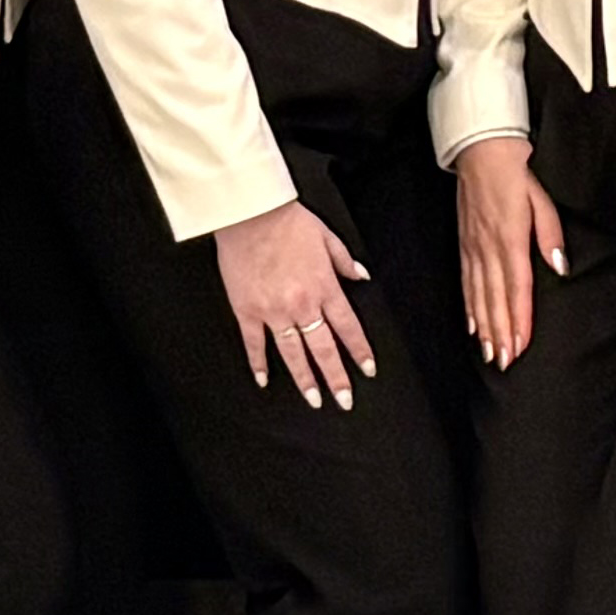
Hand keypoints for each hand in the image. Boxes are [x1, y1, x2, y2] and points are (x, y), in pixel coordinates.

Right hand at [214, 199, 376, 411]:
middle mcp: (302, 305)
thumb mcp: (326, 237)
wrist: (251, 213)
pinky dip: (259, 363)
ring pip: (292, 353)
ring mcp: (273, 311)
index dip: (360, 351)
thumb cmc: (287, 221)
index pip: (348, 328)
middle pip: (323, 349)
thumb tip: (361, 276)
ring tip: (313, 400)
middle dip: (336, 378)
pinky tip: (264, 380)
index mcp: (324, 287)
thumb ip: (344, 261)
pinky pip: (254, 344)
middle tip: (344, 401)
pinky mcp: (247, 310)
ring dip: (305, 379)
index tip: (368, 370)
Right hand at [453, 137, 566, 369]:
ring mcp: (473, 248)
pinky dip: (469, 306)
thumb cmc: (515, 174)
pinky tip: (471, 325)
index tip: (520, 345)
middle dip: (500, 333)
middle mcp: (489, 248)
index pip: (517, 287)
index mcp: (510, 238)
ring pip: (479, 295)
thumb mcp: (540, 200)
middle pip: (496, 298)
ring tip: (489, 353)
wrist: (480, 152)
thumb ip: (550, 235)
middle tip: (504, 362)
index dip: (519, 318)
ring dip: (484, 326)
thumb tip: (560, 267)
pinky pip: (466, 282)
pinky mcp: (464, 245)